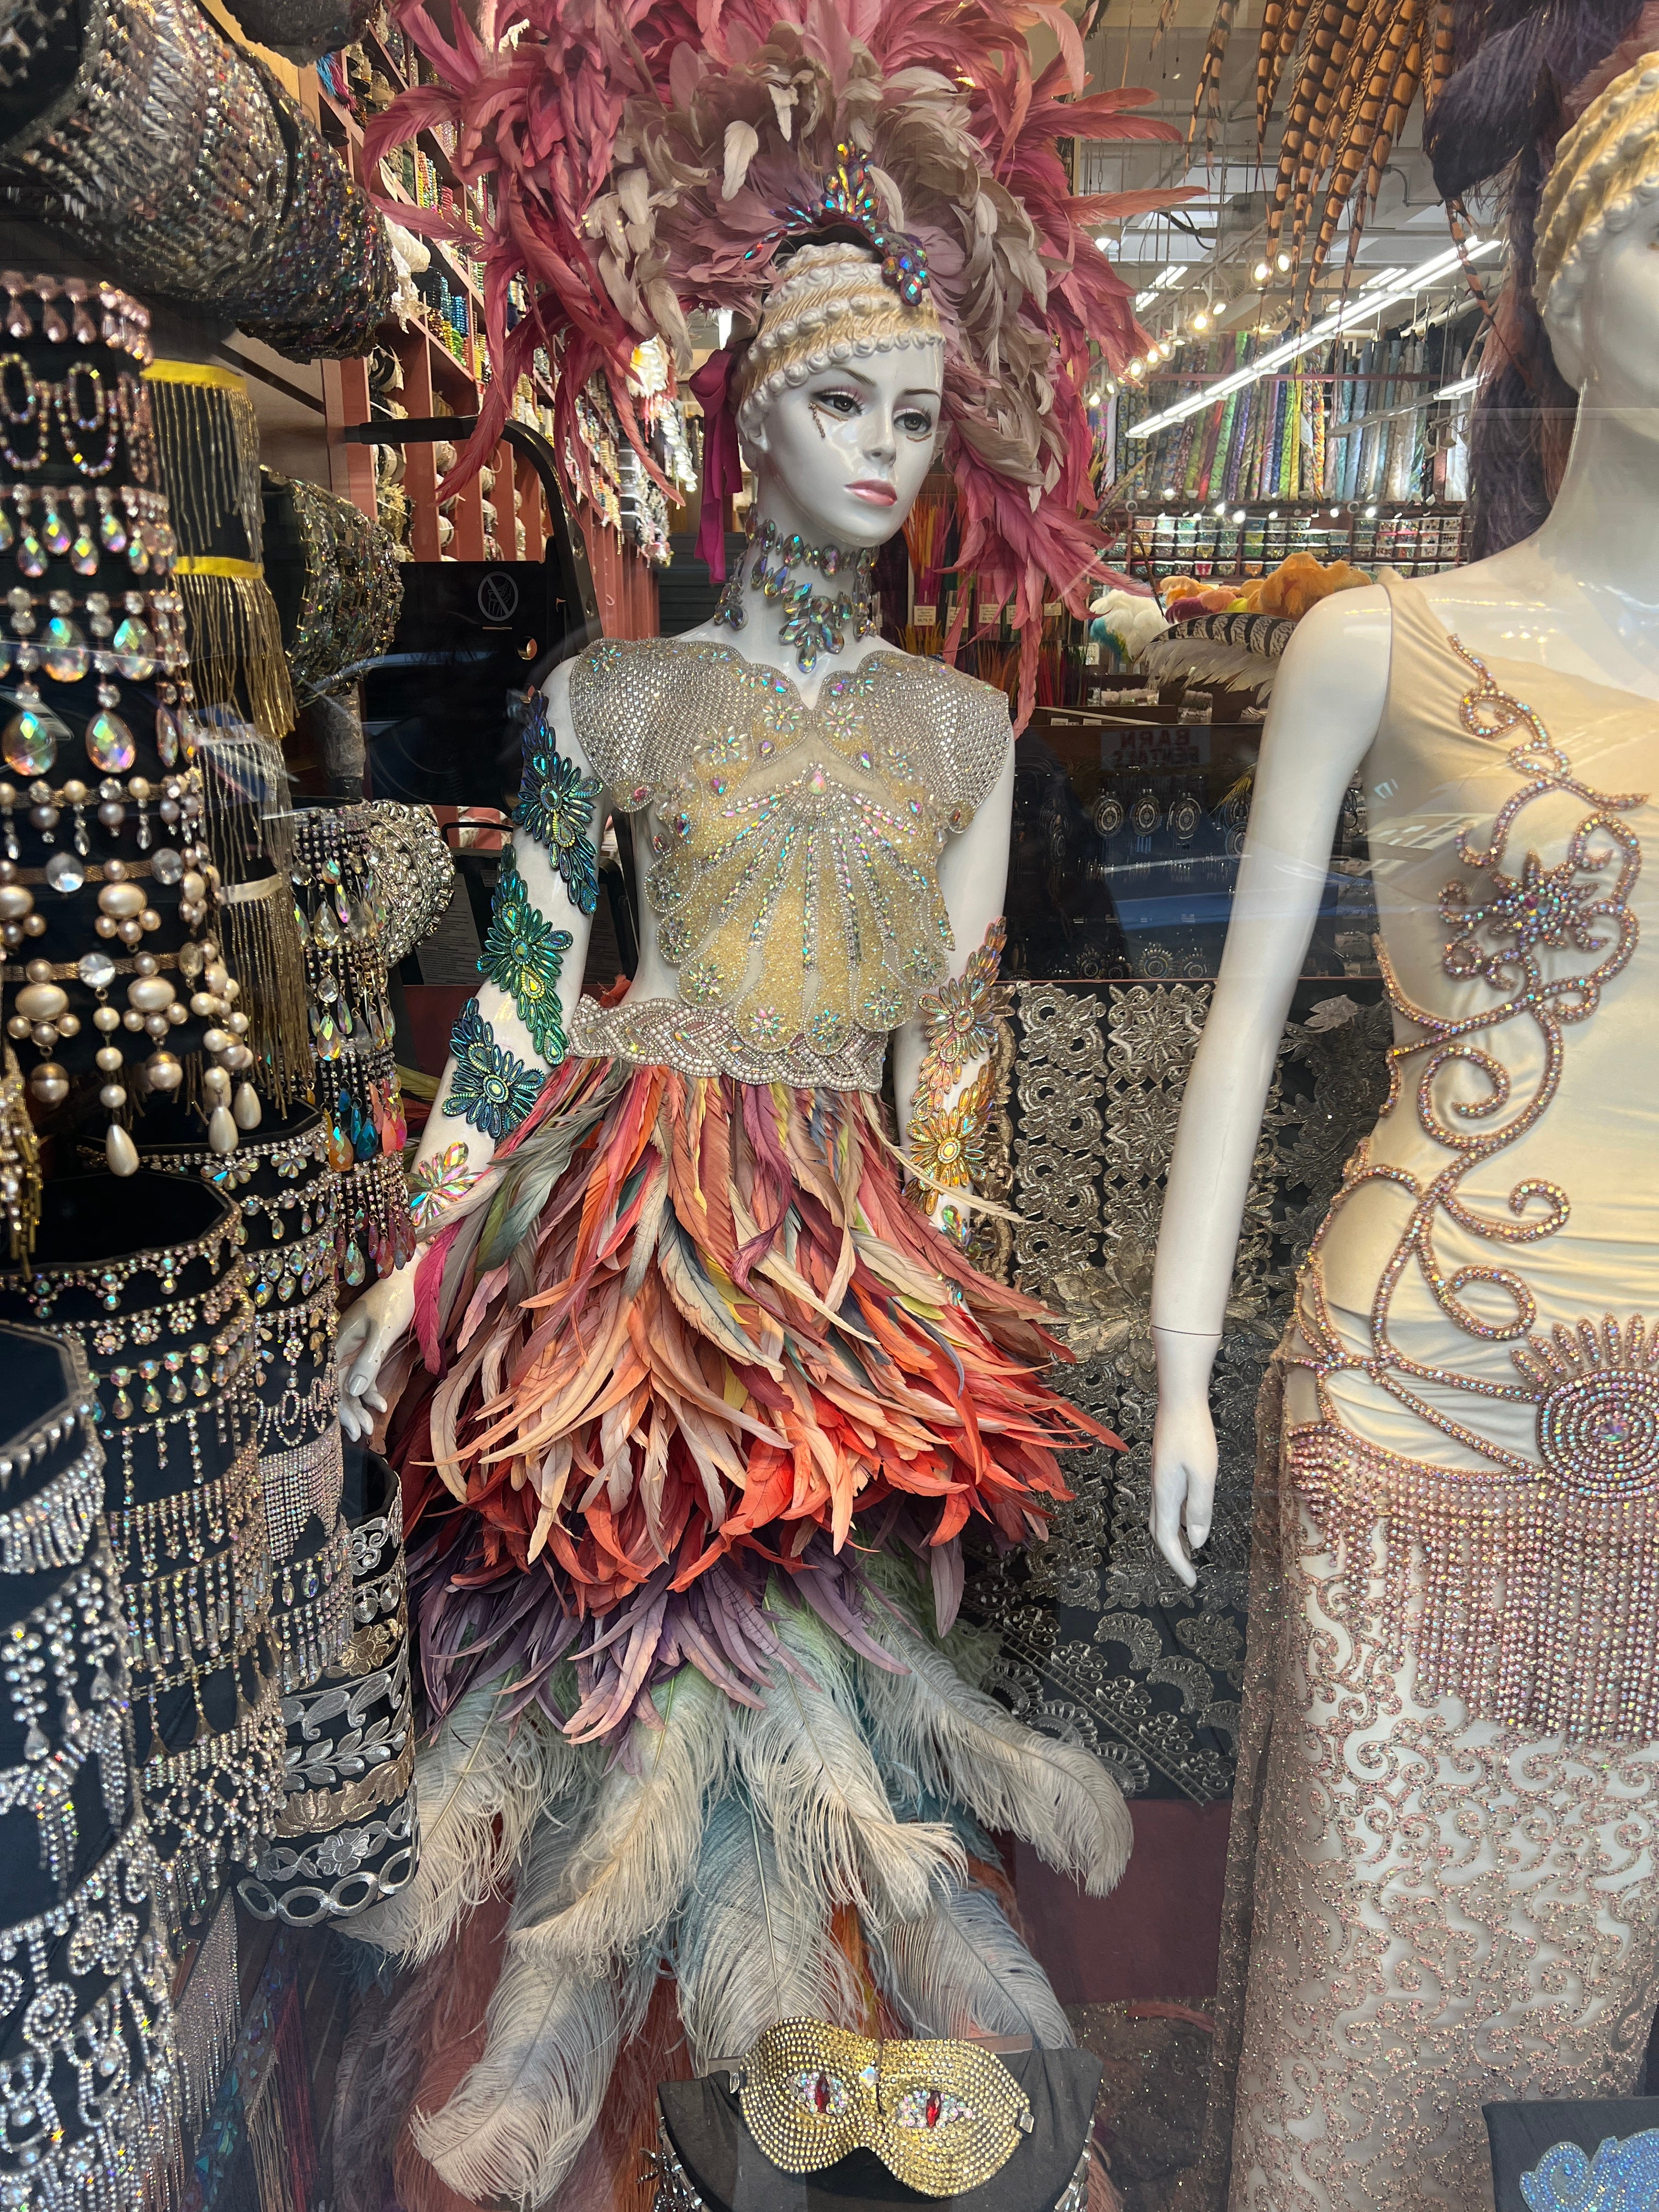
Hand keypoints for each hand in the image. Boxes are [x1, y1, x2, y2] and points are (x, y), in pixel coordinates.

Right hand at [337, 1263, 417, 1441]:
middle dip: (348, 1412)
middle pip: (337, 1387)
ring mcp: (351, 1351)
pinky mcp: (365, 1351)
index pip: (329, 1382)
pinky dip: (369, 1392)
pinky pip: (362, 1377)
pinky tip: (380, 1406)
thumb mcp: (383, 1331)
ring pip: (350, 1385)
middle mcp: (339, 1348)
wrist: (408, 1279)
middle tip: (361, 1435)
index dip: (338, 1407)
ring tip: (370, 1429)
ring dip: (359, 1407)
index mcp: (336, 1342)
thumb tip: (355, 1392)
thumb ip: (369, 1360)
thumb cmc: (394, 1300)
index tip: (350, 1429)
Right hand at [1147, 1323, 1220, 1589]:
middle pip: (1159, 1532)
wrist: (1179, 1399)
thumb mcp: (1204, 1474)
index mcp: (1166, 1494)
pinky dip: (1175, 1519)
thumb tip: (1196, 1542)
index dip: (1179, 1565)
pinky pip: (1166, 1503)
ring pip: (1161, 1517)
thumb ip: (1199, 1509)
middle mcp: (1158, 1489)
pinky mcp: (1165, 1467)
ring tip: (1190, 1552)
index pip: (1167, 1540)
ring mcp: (1160, 1477)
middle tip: (1190, 1573)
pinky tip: (1189, 1517)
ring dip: (1173, 1538)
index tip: (1192, 1584)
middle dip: (1172, 1556)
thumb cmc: (1194, 1434)